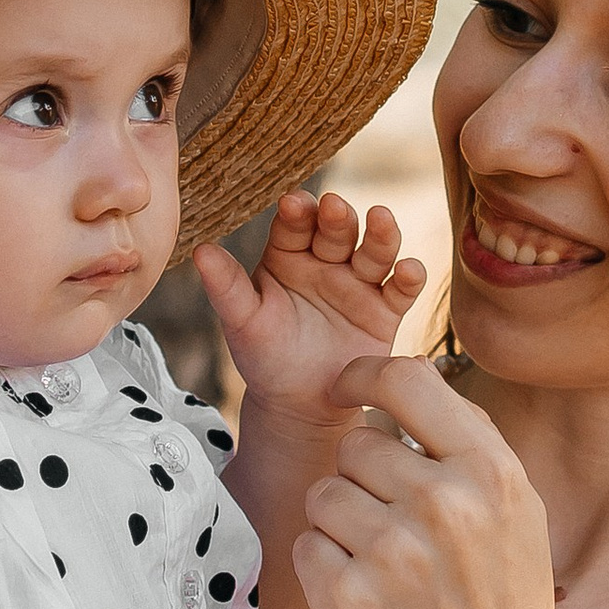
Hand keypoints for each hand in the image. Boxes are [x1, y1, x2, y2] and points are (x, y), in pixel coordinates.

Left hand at [194, 190, 425, 428]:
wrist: (298, 405)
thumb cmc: (264, 357)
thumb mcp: (242, 322)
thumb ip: (226, 287)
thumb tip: (199, 250)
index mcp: (288, 255)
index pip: (294, 226)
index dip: (297, 214)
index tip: (293, 203)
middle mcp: (326, 261)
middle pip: (337, 231)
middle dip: (337, 218)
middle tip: (334, 206)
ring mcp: (359, 283)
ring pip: (374, 251)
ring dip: (380, 234)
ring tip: (381, 219)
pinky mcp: (386, 310)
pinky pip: (400, 290)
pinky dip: (409, 277)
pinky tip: (408, 269)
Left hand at [292, 351, 576, 608]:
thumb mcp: (517, 519)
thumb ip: (465, 450)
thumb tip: (399, 385)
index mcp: (492, 473)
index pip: (408, 379)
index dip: (363, 376)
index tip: (344, 387)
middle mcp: (443, 502)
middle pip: (354, 446)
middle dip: (363, 483)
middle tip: (398, 538)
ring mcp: (392, 551)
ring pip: (322, 495)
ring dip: (340, 529)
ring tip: (386, 576)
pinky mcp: (346, 599)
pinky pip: (304, 548)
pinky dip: (324, 573)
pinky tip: (367, 606)